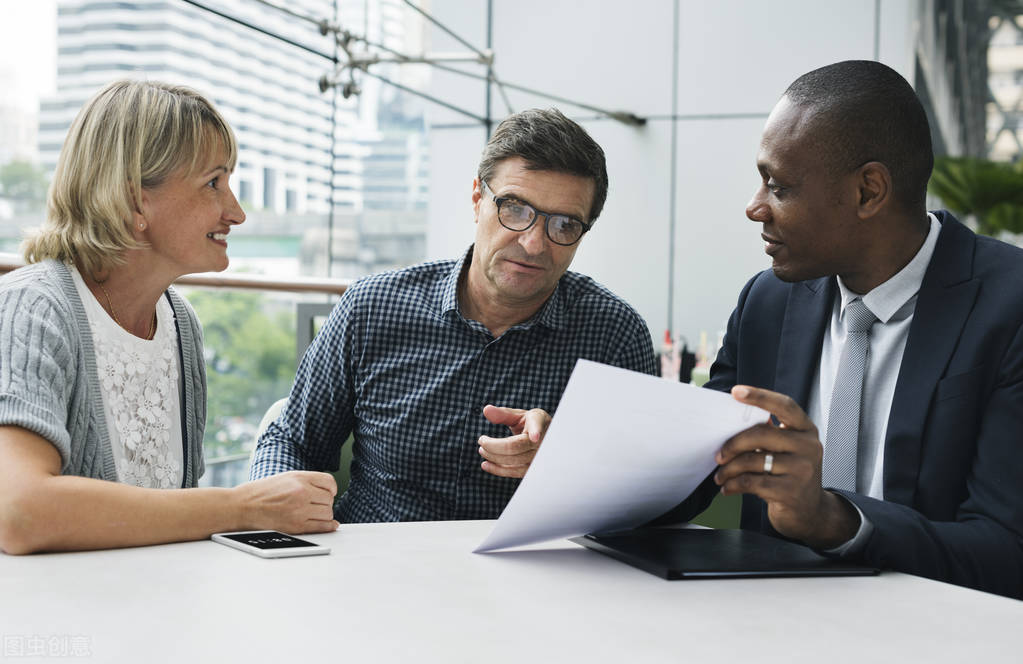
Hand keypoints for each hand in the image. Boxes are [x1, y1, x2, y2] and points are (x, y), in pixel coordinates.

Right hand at [235, 471, 338, 533]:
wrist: (241, 507)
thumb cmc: (259, 493)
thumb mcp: (284, 478)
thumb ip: (305, 481)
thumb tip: (325, 490)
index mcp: (299, 477)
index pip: (329, 482)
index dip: (331, 489)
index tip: (329, 493)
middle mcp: (301, 491)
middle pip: (329, 499)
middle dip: (325, 503)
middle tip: (316, 506)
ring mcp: (300, 509)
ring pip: (328, 513)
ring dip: (324, 515)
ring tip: (314, 514)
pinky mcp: (296, 525)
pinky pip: (322, 526)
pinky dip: (328, 527)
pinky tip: (329, 525)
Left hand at [477, 405, 551, 477]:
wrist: (544, 438)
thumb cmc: (529, 424)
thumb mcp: (518, 416)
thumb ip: (502, 414)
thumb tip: (486, 410)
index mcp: (539, 422)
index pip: (537, 427)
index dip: (536, 432)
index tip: (534, 437)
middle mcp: (542, 441)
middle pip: (514, 447)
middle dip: (493, 446)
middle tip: (481, 440)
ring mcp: (539, 457)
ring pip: (513, 461)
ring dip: (494, 457)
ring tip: (482, 450)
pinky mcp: (533, 468)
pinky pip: (515, 472)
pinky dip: (498, 470)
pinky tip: (486, 464)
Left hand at [714, 386, 858, 548]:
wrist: (810, 512)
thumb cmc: (790, 475)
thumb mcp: (788, 450)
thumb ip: (770, 434)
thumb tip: (732, 421)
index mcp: (806, 430)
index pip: (784, 405)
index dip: (760, 396)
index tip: (736, 392)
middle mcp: (808, 447)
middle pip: (761, 434)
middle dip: (733, 443)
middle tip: (718, 455)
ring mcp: (802, 470)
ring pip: (752, 460)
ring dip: (729, 469)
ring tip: (720, 475)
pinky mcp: (790, 492)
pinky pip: (751, 482)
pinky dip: (733, 485)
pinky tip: (727, 488)